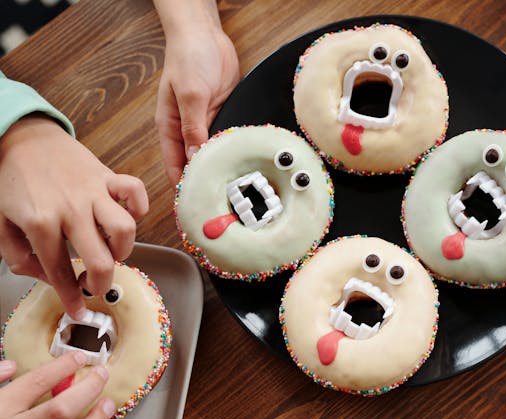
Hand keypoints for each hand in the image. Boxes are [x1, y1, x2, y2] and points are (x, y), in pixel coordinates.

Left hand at [0, 115, 148, 319]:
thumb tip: (45, 276)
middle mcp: (71, 209)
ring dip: (123, 249)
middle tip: (95, 286)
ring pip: (125, 230)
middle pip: (101, 260)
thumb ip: (18, 255)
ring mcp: (93, 192)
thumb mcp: (1, 223)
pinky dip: (138, 208)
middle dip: (101, 284)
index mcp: (40, 223)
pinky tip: (127, 216)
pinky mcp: (107, 176)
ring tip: (111, 251)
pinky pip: (135, 192)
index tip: (78, 309)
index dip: (71, 297)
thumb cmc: (12, 179)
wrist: (21, 137)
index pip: (60, 271)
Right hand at [154, 8, 239, 186]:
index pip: (174, 165)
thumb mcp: (190, 95)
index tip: (194, 206)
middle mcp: (187, 129)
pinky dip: (234, 150)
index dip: (183, 186)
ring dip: (222, 166)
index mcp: (170, 127)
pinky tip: (244, 162)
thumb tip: (196, 158)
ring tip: (235, 188)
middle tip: (221, 203)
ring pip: (214, 154)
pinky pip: (228, 139)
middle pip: (196, 164)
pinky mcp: (223, 116)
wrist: (206, 35)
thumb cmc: (187, 58)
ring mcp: (206, 123)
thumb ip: (194, 128)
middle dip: (205, 181)